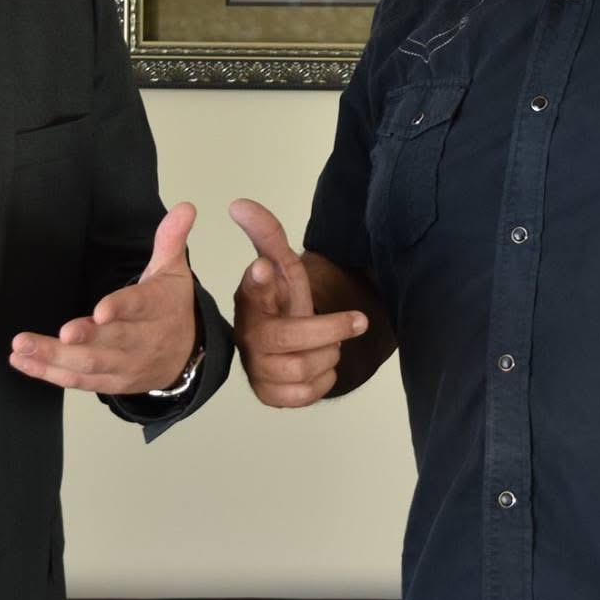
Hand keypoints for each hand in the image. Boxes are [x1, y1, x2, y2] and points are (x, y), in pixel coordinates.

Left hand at [9, 201, 198, 393]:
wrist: (187, 356)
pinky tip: (22, 361)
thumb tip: (185, 207)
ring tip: (22, 346)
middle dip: (84, 339)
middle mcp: (142, 341)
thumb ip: (171, 239)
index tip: (100, 311)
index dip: (120, 309)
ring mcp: (125, 365)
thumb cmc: (171, 307)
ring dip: (54, 358)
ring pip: (89, 366)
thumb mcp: (174, 270)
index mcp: (158, 308)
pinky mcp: (110, 383)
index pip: (140, 307)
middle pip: (111, 342)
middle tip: (58, 334)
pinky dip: (48, 373)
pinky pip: (77, 381)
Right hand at [229, 198, 366, 407]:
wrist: (284, 345)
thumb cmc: (283, 301)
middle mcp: (248, 334)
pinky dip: (323, 381)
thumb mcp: (282, 266)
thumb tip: (240, 204)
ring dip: (329, 354)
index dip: (259, 281)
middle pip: (291, 336)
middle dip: (331, 327)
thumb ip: (267, 234)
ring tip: (329, 344)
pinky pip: (306, 394)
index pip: (252, 288)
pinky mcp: (268, 395)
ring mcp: (256, 367)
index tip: (265, 267)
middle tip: (360, 320)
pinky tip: (319, 368)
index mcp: (251, 299)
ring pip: (304, 366)